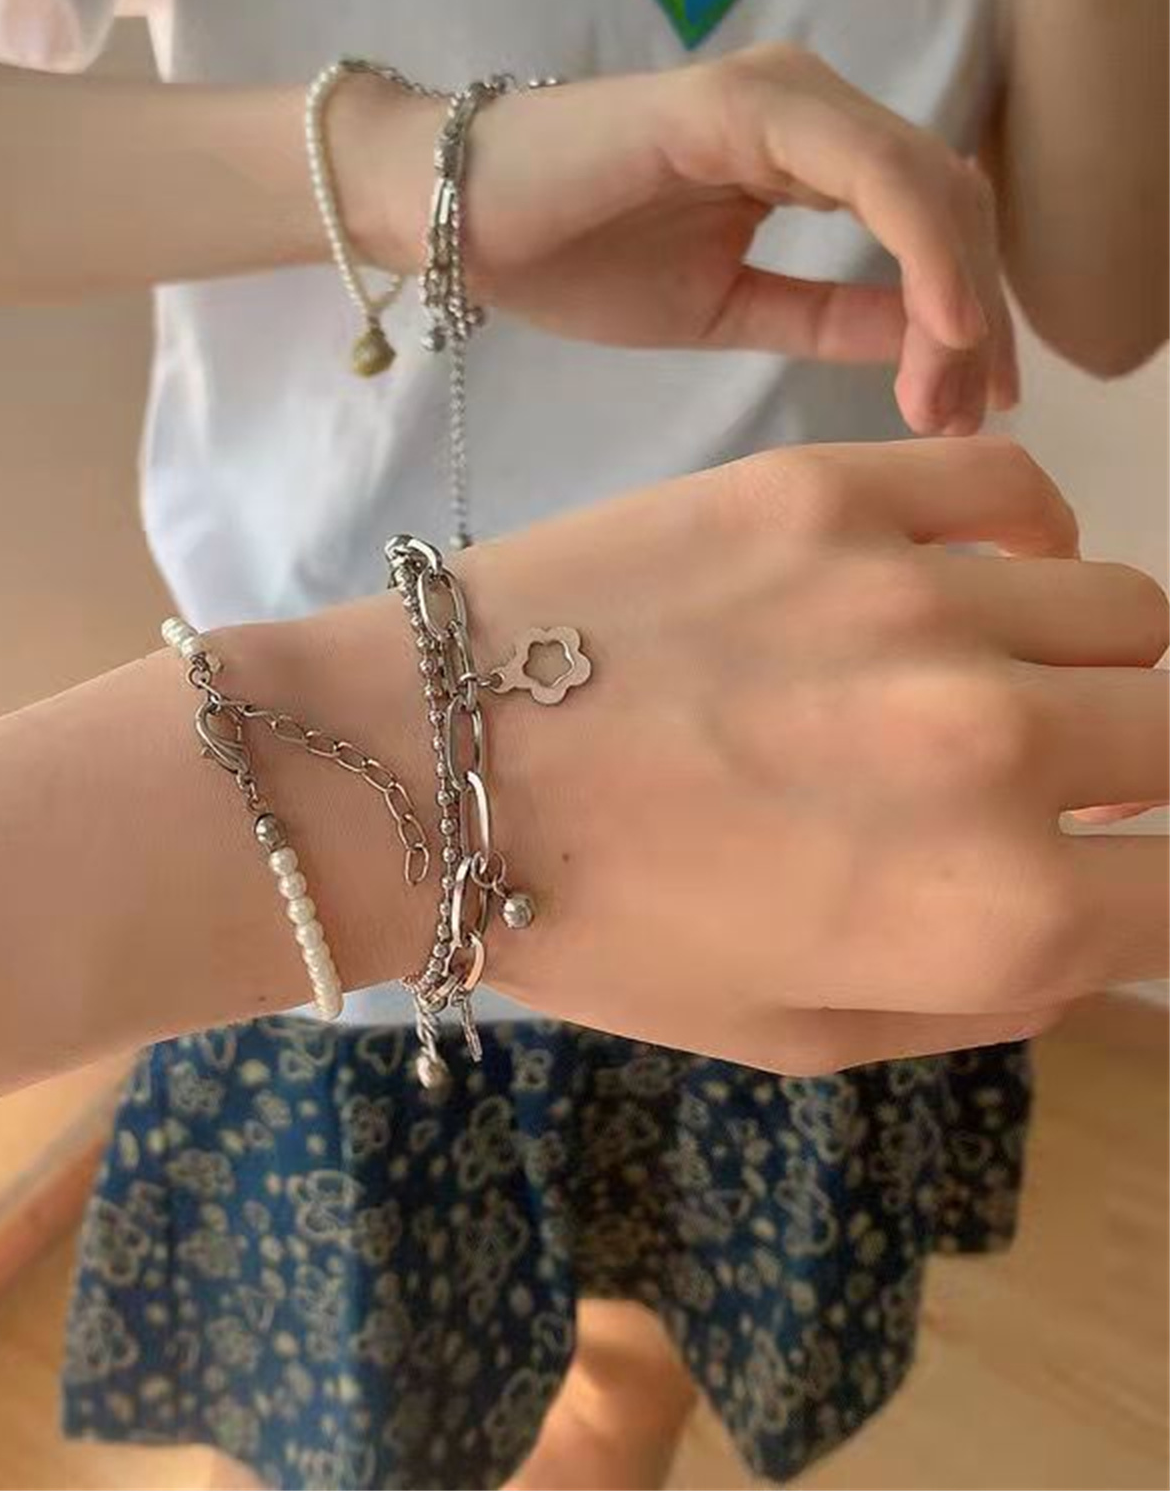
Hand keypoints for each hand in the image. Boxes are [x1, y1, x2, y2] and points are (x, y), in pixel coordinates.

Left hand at [300, 438, 1164, 1071]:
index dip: (1152, 884)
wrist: (420, 772)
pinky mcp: (829, 491)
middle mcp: (990, 746)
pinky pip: (1013, 483)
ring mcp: (913, 599)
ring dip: (1078, 660)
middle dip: (1126, 775)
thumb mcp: (793, 1033)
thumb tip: (1098, 924)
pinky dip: (1019, 535)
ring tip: (972, 677)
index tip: (1101, 861)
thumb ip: (983, 993)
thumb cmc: (595, 926)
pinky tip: (953, 575)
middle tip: (1020, 780)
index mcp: (987, 912)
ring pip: (1124, 609)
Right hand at [342, 45, 1019, 434]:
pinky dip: (923, 248)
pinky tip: (939, 327)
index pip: (930, 225)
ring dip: (961, 297)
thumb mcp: (725, 309)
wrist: (454, 220)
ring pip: (931, 186)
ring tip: (952, 400)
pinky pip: (871, 172)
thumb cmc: (570, 260)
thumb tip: (928, 344)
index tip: (970, 416)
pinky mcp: (746, 104)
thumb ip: (826, 315)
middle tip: (970, 424)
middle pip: (952, 204)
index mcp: (809, 152)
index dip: (966, 318)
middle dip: (975, 321)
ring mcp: (785, 97)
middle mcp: (814, 110)